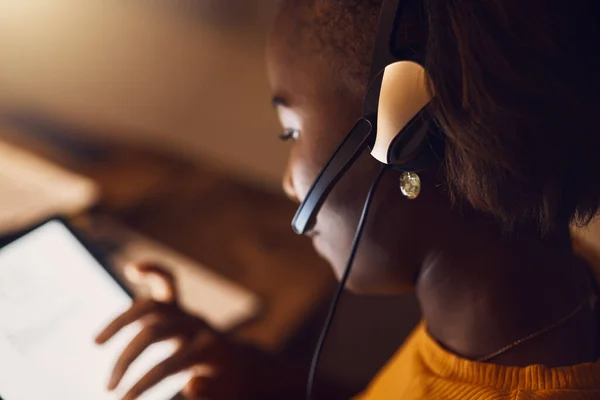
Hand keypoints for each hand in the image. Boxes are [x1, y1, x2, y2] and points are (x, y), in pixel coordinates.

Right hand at [95, 263, 269, 399]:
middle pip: (154, 332)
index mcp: (210, 350)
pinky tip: (133, 268)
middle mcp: (198, 326)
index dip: (143, 383)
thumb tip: (190, 384)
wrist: (239, 367)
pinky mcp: (182, 307)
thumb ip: (209, 393)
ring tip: (95, 343)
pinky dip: (153, 272)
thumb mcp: (224, 395)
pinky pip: (167, 282)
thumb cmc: (227, 386)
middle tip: (107, 388)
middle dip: (127, 359)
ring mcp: (189, 314)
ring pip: (150, 305)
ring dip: (120, 322)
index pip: (169, 364)